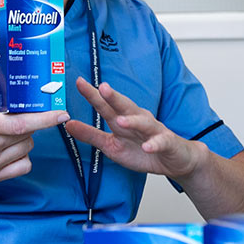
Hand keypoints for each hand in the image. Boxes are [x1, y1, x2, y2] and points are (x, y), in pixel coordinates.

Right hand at [0, 46, 69, 193]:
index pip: (22, 123)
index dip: (46, 118)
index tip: (62, 112)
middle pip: (27, 133)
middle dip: (32, 120)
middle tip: (24, 110)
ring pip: (27, 149)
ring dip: (27, 137)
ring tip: (12, 128)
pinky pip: (21, 167)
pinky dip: (23, 156)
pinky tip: (12, 147)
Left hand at [63, 77, 206, 179]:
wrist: (174, 160)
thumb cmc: (142, 150)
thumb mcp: (111, 146)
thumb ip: (91, 135)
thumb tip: (68, 124)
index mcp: (123, 119)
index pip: (106, 105)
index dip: (93, 95)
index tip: (79, 83)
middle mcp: (138, 120)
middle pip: (125, 106)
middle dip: (114, 97)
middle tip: (103, 88)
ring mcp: (154, 131)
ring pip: (144, 123)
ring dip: (133, 121)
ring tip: (121, 120)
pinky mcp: (167, 143)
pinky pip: (160, 142)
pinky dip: (154, 144)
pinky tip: (148, 146)